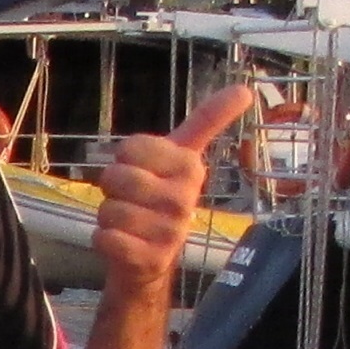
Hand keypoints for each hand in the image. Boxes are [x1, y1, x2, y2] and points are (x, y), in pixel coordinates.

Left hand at [90, 82, 253, 303]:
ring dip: (108, 216)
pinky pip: (105, 238)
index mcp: (190, 166)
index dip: (123, 158)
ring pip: (108, 209)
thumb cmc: (159, 197)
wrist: (151, 257)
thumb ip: (208, 120)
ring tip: (129, 221)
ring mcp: (170, 231)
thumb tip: (246, 89)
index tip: (142, 167)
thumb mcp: (182, 156)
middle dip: (112, 188)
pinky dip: (103, 239)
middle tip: (129, 198)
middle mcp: (184, 198)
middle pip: (115, 177)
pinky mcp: (151, 258)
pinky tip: (123, 242)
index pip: (130, 147)